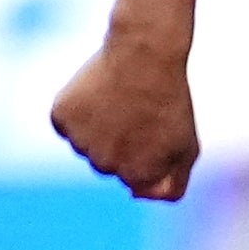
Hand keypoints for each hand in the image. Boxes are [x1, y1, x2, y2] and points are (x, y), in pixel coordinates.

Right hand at [50, 10, 200, 199]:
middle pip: (103, 162)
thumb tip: (136, 196)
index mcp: (136, 176)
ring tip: (117, 98)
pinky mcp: (61, 117)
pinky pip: (65, 122)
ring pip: (83, 143)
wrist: (145, 53)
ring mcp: (81, 142)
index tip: (152, 127)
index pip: (131, 178)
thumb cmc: (170, 100)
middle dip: (118, 141)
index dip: (144, 151)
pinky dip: (77, 109)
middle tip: (134, 110)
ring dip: (96, 125)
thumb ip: (171, 185)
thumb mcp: (186, 147)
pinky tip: (97, 91)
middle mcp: (105, 166)